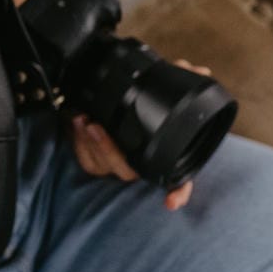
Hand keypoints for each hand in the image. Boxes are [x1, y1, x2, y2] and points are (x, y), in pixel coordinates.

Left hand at [61, 58, 213, 211]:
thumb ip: (181, 78)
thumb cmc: (139, 104)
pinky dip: (78, 144)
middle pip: (128, 171)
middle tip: (95, 127)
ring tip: (82, 121)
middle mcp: (139, 163)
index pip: (177, 180)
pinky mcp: (96, 159)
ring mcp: (116, 163)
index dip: (178, 191)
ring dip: (90, 145)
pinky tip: (75, 124)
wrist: (109, 103)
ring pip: (103, 166)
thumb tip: (198, 71)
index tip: (172, 200)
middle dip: (109, 151)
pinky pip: (87, 161)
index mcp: (161, 154)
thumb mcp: (160, 89)